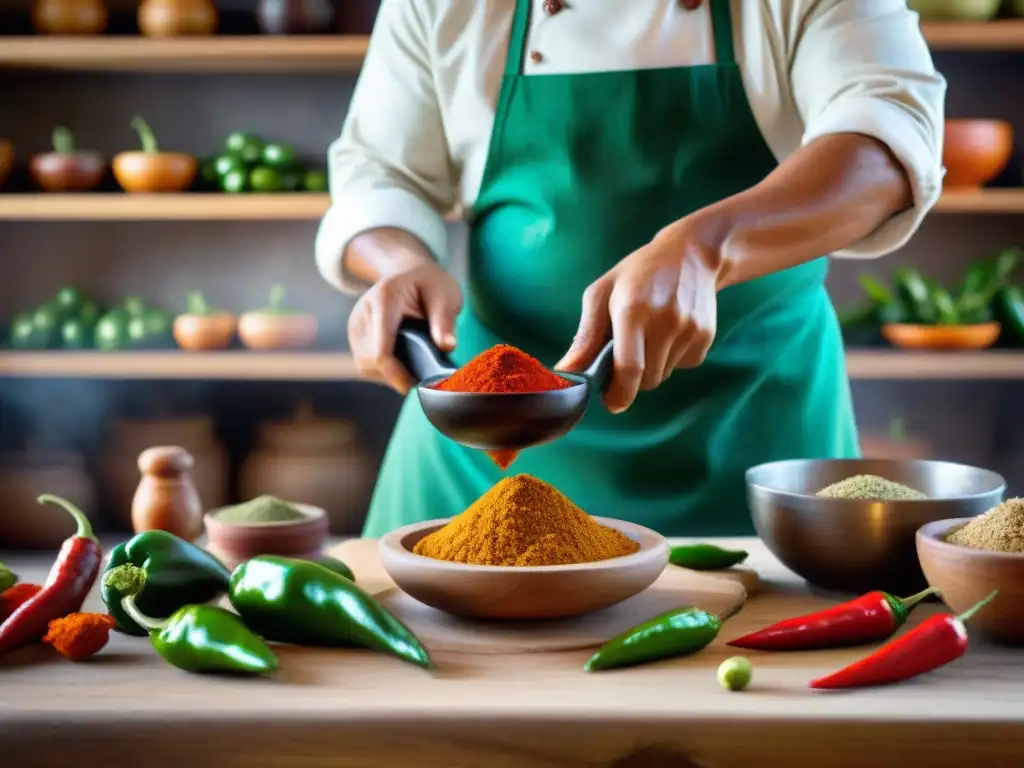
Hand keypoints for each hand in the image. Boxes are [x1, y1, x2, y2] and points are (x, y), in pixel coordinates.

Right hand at [348, 259, 462, 393]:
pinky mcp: (355, 335)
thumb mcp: (446, 295)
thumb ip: (445, 321)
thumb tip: (447, 347)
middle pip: (371, 361)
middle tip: (424, 376)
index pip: (381, 349)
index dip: (396, 374)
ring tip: (414, 366)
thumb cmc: (430, 283)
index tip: (417, 386)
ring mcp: (355, 324)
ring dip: (389, 373)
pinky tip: (403, 361)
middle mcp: (363, 311)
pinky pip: (365, 363)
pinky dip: (383, 369)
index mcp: (385, 298)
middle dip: (396, 374)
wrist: (408, 272)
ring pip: (365, 365)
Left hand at [556, 219, 723, 412]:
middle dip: (632, 380)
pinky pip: (683, 365)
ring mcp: (690, 329)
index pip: (629, 368)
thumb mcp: (602, 293)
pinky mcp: (706, 336)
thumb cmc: (637, 273)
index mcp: (633, 310)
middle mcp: (665, 321)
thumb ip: (585, 336)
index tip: (610, 402)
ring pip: (664, 374)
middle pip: (647, 379)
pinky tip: (669, 332)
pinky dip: (671, 358)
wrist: (691, 254)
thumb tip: (566, 372)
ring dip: (651, 367)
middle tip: (623, 359)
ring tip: (648, 336)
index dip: (618, 393)